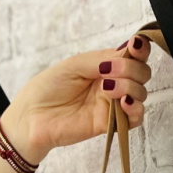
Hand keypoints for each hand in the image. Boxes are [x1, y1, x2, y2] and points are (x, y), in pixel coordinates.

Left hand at [0, 36, 152, 162]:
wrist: (31, 117)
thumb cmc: (47, 88)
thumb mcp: (75, 64)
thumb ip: (102, 59)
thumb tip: (128, 52)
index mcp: (104, 66)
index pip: (133, 55)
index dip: (140, 50)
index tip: (135, 47)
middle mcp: (111, 84)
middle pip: (141, 73)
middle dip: (132, 69)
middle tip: (109, 73)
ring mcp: (110, 104)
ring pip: (141, 93)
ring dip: (131, 87)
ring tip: (108, 88)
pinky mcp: (108, 124)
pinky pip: (135, 118)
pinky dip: (136, 109)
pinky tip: (123, 103)